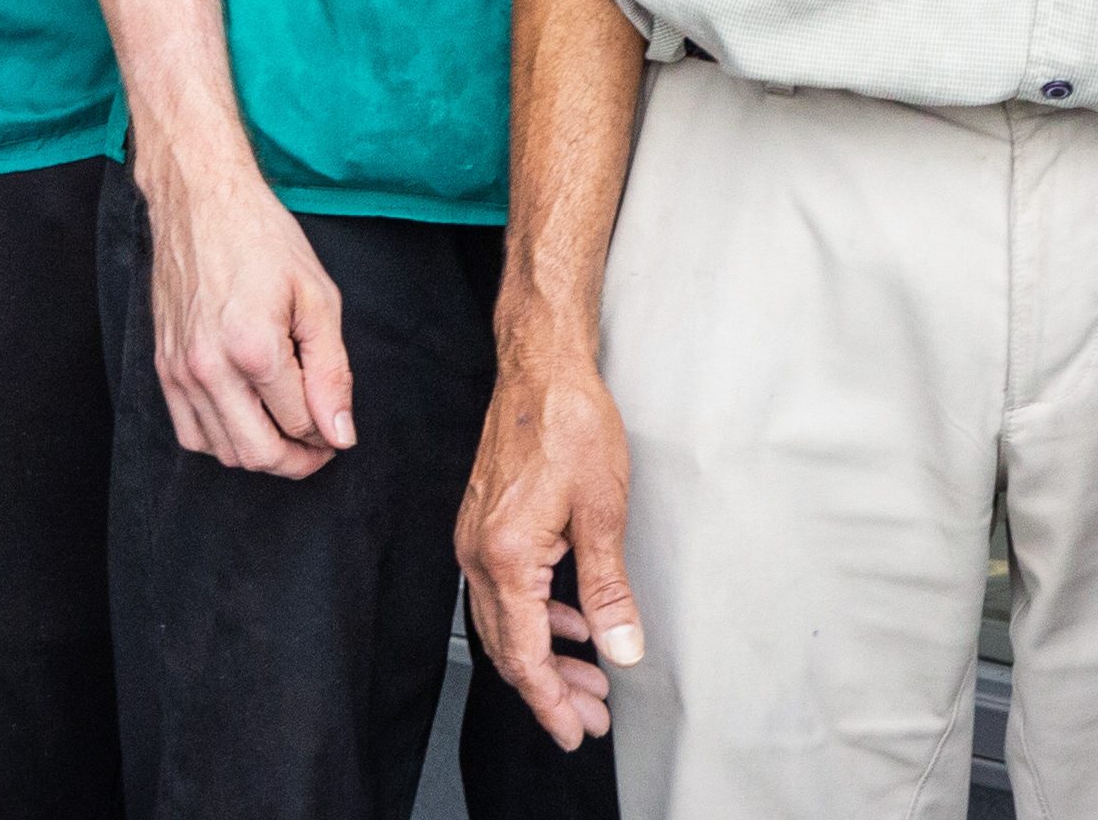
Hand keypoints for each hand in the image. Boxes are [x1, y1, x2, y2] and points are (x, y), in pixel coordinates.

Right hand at [143, 151, 353, 477]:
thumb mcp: (318, 298)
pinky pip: (189, 433)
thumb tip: (340, 434)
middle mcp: (209, 368)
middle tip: (320, 443)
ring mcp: (180, 370)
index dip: (329, 432)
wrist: (200, 200)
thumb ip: (331, 372)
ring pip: (223, 452)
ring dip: (260, 452)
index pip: (300, 425)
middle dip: (298, 460)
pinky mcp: (163, 366)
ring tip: (286, 427)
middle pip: (259, 454)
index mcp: (254, 348)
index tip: (338, 424)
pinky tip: (245, 417)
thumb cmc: (263, 239)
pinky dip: (221, 440)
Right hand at [457, 312, 639, 744]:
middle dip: (551, 690)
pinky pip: (501, 591)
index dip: (551, 701)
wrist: (539, 367)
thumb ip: (608, 590)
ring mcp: (475, 538)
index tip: (576, 731)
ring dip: (545, 657)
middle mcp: (478, 552)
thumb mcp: (604, 511)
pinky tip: (569, 623)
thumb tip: (622, 650)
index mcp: (506, 556)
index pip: (525, 654)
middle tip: (591, 719)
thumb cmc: (571, 424)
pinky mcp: (483, 523)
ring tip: (588, 681)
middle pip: (509, 646)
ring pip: (504, 621)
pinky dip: (536, 618)